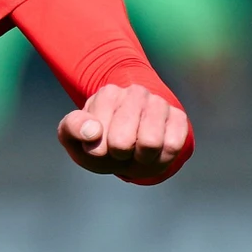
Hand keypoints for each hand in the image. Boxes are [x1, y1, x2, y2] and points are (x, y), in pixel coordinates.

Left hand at [59, 83, 192, 184]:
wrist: (126, 146)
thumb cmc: (98, 142)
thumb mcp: (74, 137)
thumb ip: (73, 128)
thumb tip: (92, 131)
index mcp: (108, 94)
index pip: (97, 134)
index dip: (96, 150)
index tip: (96, 145)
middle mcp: (136, 92)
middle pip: (122, 142)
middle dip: (117, 155)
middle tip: (117, 151)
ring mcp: (159, 103)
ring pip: (151, 144)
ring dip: (139, 159)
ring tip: (134, 152)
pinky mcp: (179, 118)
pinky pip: (172, 146)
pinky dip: (160, 159)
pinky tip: (152, 153)